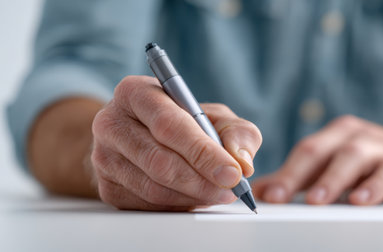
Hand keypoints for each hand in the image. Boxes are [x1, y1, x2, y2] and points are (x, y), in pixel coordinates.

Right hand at [91, 76, 261, 210]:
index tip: (232, 173)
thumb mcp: (215, 117)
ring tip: (218, 193)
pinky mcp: (106, 187)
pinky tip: (193, 196)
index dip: (203, 152)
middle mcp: (111, 122)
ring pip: (153, 188)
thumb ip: (237, 132)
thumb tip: (242, 161)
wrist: (144, 136)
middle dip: (201, 180)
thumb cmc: (183, 123)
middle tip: (231, 189)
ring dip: (192, 196)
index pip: (169, 125)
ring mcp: (103, 157)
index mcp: (135, 92)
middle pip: (158, 160)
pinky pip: (146, 205)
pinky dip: (177, 205)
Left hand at [252, 115, 382, 204]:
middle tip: (280, 197)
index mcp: (333, 135)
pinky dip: (373, 185)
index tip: (266, 196)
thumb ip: (297, 179)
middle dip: (297, 175)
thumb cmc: (368, 163)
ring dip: (332, 179)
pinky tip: (360, 200)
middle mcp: (353, 136)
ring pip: (352, 157)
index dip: (283, 173)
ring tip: (315, 200)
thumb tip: (261, 191)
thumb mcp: (331, 167)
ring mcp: (380, 146)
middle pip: (320, 150)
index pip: (303, 152)